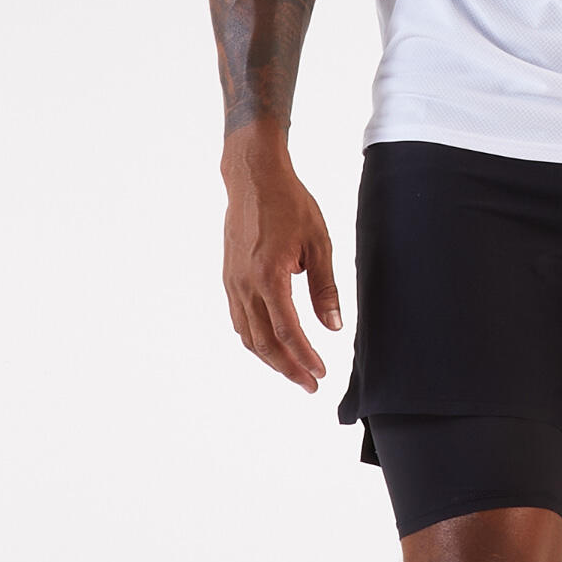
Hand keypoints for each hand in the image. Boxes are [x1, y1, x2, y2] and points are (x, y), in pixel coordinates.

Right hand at [220, 131, 340, 391]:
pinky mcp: (228, 277)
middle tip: (310, 384)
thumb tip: (333, 327)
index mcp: (270, 276)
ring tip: (294, 370)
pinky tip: (270, 344)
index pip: (287, 331)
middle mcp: (245, 284)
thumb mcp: (319, 243)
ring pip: (247, 335)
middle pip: (264, 342)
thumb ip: (325, 288)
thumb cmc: (290, 204)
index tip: (320, 374)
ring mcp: (232, 281)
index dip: (304, 357)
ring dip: (271, 358)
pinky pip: (239, 318)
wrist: (253, 177)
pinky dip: (254, 339)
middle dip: (288, 368)